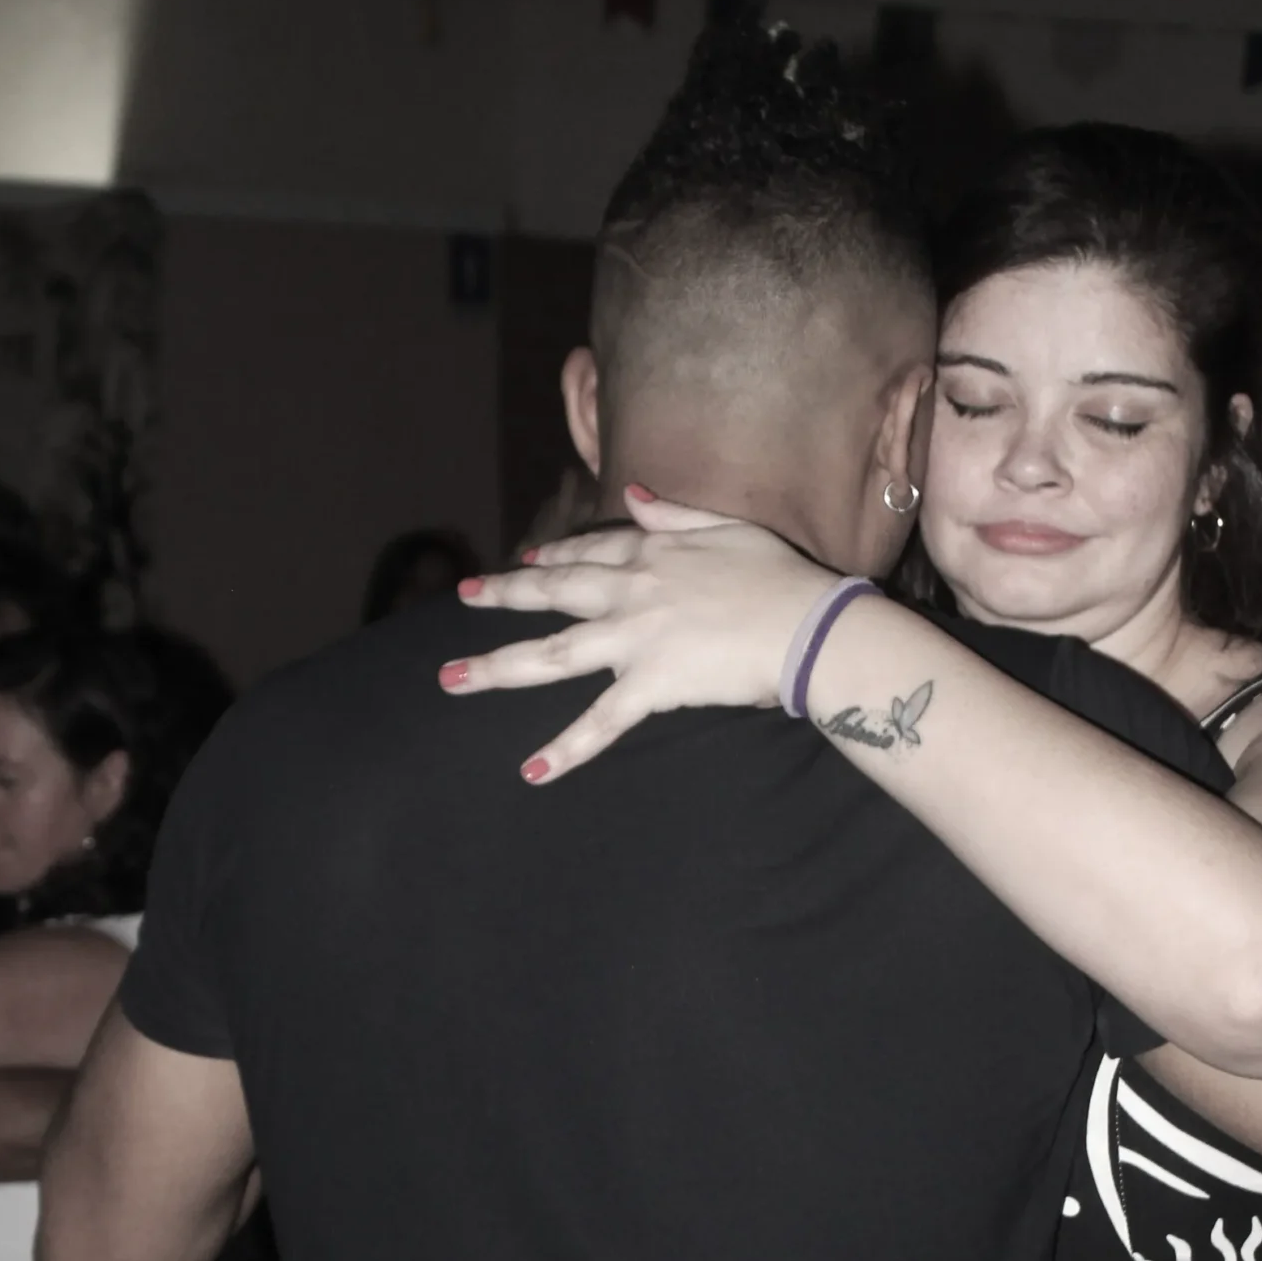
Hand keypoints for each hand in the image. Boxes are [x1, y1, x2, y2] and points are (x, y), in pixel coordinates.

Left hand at [441, 489, 835, 780]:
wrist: (810, 627)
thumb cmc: (785, 579)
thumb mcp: (730, 528)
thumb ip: (676, 512)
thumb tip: (636, 490)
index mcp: (654, 552)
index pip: (592, 549)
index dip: (557, 555)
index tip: (528, 560)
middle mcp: (631, 592)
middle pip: (555, 592)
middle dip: (504, 595)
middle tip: (465, 598)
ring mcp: (634, 640)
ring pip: (552, 656)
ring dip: (497, 668)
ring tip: (451, 679)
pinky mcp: (650, 685)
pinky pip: (600, 723)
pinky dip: (566, 749)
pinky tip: (531, 770)